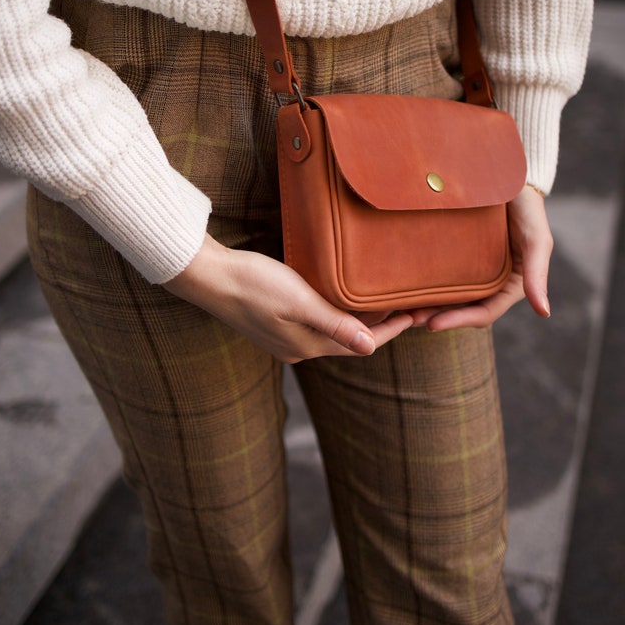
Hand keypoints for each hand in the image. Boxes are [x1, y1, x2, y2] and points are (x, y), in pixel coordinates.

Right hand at [163, 234, 413, 362]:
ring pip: (331, 331)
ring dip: (356, 319)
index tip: (416, 315)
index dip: (391, 330)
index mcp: (306, 346)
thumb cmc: (253, 284)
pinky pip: (315, 322)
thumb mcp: (299, 302)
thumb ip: (334, 324)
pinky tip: (339, 297)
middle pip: (348, 339)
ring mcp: (283, 337)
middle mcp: (297, 347)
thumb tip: (371, 348)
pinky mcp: (273, 322)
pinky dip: (334, 312)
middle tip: (405, 305)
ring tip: (379, 300)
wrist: (209, 276)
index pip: (360, 342)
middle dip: (377, 325)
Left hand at [407, 185, 552, 331]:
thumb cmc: (527, 208)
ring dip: (427, 305)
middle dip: (437, 318)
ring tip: (400, 309)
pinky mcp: (455, 253)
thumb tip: (544, 313)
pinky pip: (438, 272)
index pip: (484, 313)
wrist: (507, 175)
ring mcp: (471, 268)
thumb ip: (538, 274)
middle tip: (409, 320)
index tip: (433, 325)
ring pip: (447, 295)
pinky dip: (423, 282)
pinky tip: (402, 283)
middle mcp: (489, 282)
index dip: (459, 321)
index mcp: (510, 286)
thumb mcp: (536, 239)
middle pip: (461, 309)